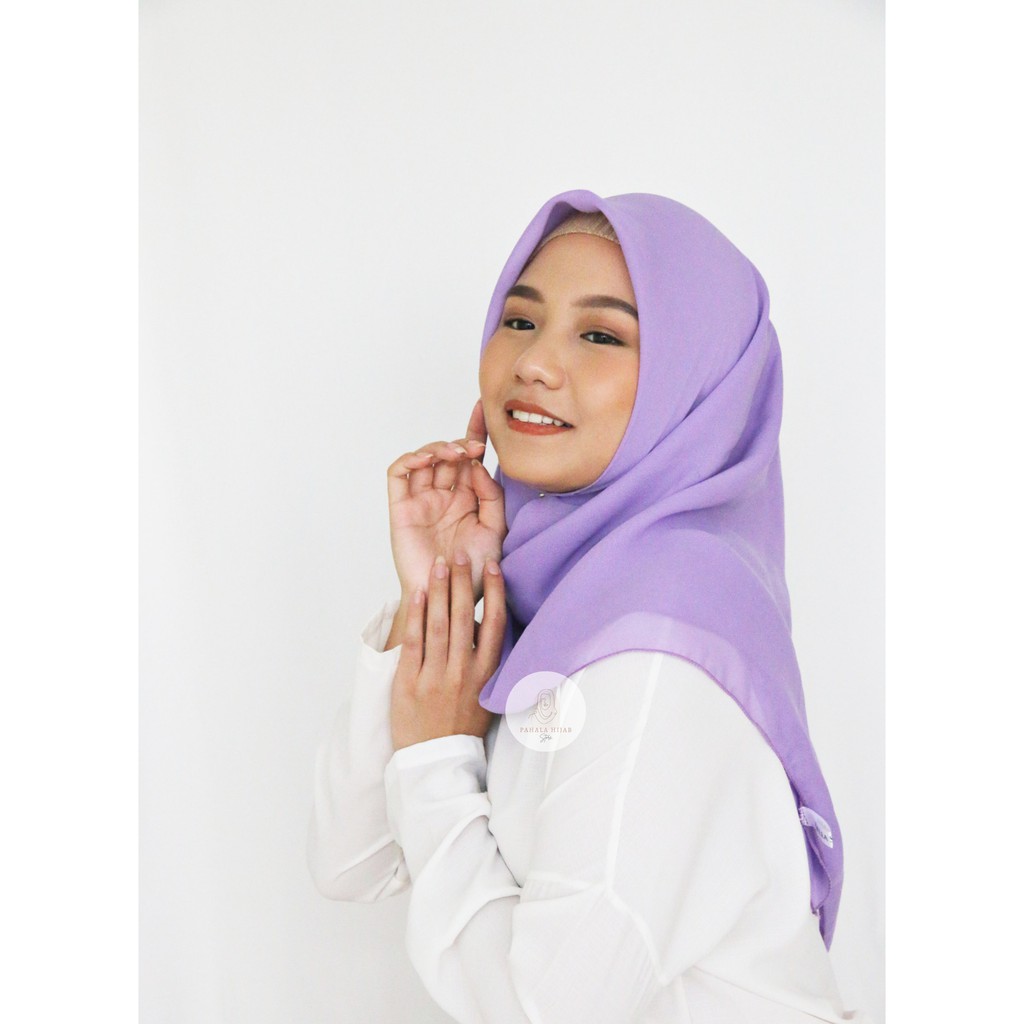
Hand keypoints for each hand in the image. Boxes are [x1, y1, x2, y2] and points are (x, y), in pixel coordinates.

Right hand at [387, 399, 506, 603]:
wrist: (449, 600)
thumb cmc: (473, 573)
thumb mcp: (496, 532)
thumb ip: (492, 498)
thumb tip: (477, 466)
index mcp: (468, 499)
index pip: (470, 459)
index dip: (475, 432)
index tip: (484, 409)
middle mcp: (444, 496)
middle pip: (448, 454)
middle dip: (461, 442)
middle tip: (474, 447)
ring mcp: (421, 501)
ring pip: (424, 459)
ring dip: (439, 448)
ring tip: (455, 454)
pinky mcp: (401, 509)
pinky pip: (398, 475)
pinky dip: (409, 460)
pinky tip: (427, 459)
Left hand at [390, 549, 505, 751]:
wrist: (435, 760)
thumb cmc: (461, 724)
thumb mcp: (487, 692)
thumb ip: (487, 658)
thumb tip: (484, 622)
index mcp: (488, 674)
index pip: (496, 624)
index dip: (495, 593)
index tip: (493, 567)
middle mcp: (464, 672)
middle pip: (466, 617)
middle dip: (462, 581)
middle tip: (460, 554)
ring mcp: (437, 676)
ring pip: (440, 624)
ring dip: (440, 590)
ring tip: (438, 564)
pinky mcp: (410, 682)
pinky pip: (415, 642)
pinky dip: (417, 615)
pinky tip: (419, 593)